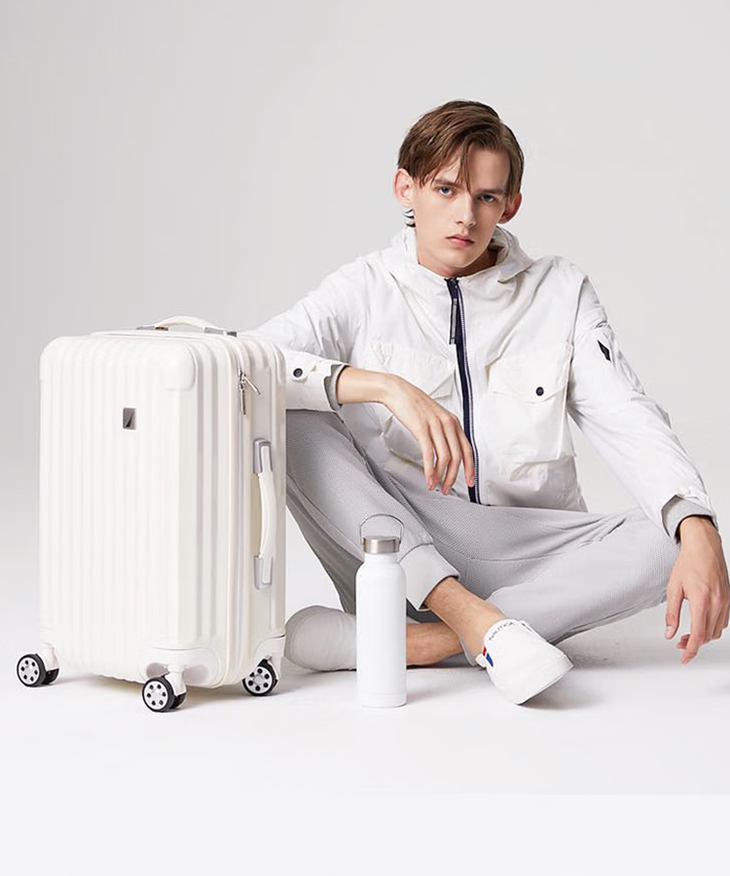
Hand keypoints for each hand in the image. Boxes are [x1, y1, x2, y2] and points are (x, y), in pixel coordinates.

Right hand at [382, 375, 474, 494]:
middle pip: (458, 456)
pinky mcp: (422, 428)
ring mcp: (435, 426)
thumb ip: (443, 431)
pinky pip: (430, 454)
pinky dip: (430, 470)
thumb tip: (446, 450)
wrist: (398, 391)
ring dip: (441, 476)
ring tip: (436, 486)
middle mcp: (448, 423)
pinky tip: (428, 478)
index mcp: (453, 422)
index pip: (467, 449)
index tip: (469, 481)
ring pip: (445, 457)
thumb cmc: (414, 404)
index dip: (470, 468)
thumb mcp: (435, 416)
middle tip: (448, 489)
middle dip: (453, 477)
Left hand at [664, 517, 728, 662]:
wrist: (704, 547)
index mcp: (702, 601)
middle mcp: (717, 603)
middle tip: (679, 643)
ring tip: (688, 635)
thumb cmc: (688, 564)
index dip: (690, 650)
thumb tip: (669, 634)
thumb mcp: (673, 588)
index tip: (684, 658)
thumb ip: (671, 613)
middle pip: (708, 635)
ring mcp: (726, 601)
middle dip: (693, 643)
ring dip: (703, 636)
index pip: (698, 634)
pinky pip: (723, 621)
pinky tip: (702, 623)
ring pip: (717, 630)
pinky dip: (713, 627)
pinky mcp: (729, 599)